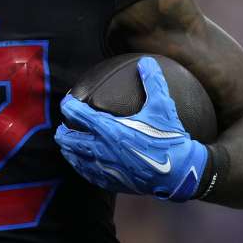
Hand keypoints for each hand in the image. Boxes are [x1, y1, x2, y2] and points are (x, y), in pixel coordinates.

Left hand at [55, 57, 209, 201]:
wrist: (178, 173)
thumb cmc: (169, 139)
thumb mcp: (162, 107)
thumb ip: (152, 82)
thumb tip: (147, 61)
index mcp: (108, 129)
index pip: (76, 114)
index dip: (68, 105)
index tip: (69, 101)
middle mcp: (100, 148)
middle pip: (67, 138)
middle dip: (63, 130)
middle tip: (65, 125)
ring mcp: (103, 167)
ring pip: (73, 157)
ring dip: (68, 149)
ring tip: (68, 144)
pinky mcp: (110, 181)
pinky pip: (86, 173)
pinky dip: (80, 166)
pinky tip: (83, 164)